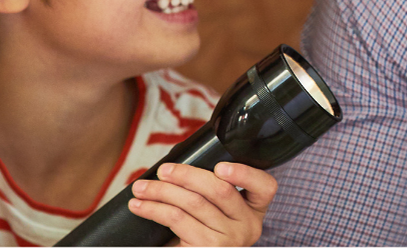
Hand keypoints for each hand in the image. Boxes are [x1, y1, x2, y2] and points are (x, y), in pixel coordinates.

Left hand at [128, 162, 277, 246]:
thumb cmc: (205, 232)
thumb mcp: (220, 213)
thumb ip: (212, 191)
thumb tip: (176, 167)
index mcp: (254, 210)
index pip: (265, 187)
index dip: (244, 174)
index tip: (220, 167)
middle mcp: (246, 226)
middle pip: (220, 190)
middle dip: (186, 175)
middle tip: (163, 170)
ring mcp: (227, 240)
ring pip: (193, 204)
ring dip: (161, 191)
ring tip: (141, 188)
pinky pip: (177, 220)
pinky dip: (154, 209)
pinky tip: (141, 206)